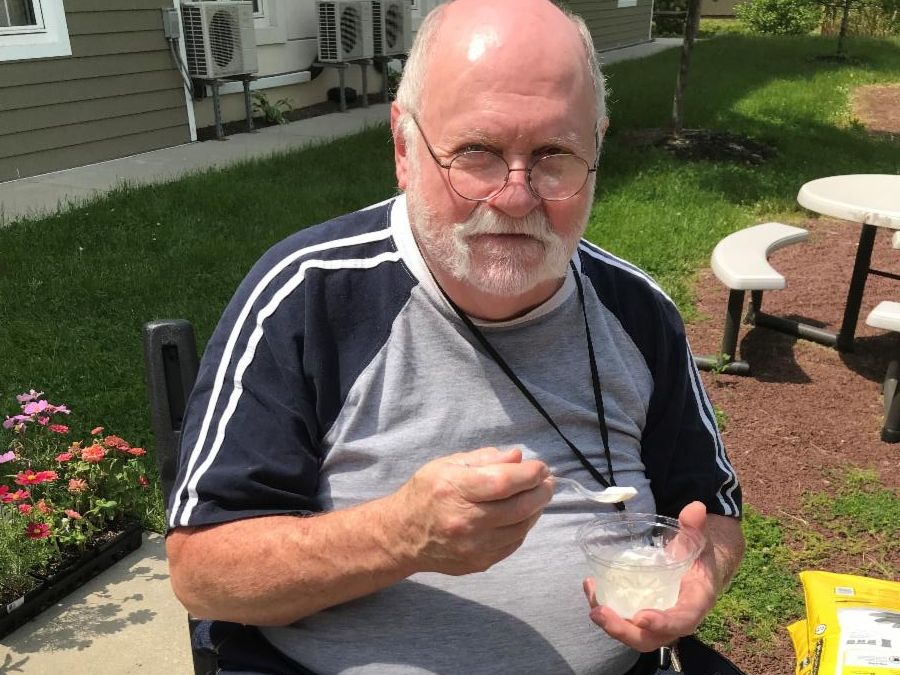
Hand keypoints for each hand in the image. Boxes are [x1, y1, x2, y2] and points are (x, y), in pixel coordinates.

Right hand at [388, 446, 552, 575]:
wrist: (403, 535)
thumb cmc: (426, 493)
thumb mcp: (448, 464)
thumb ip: (485, 459)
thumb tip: (518, 456)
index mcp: (454, 490)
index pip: (503, 482)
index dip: (529, 474)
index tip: (541, 467)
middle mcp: (464, 521)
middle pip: (518, 507)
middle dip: (541, 492)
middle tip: (548, 482)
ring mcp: (473, 546)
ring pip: (520, 527)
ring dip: (536, 510)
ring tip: (538, 495)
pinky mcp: (479, 563)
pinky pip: (513, 543)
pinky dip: (523, 527)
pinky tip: (523, 514)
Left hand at [583, 501, 716, 651]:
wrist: (696, 570)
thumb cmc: (697, 557)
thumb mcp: (698, 540)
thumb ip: (695, 526)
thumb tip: (696, 508)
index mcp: (695, 603)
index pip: (682, 621)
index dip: (663, 623)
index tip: (641, 617)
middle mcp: (675, 619)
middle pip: (650, 637)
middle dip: (624, 631)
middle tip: (600, 614)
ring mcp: (656, 620)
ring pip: (633, 633)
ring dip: (609, 623)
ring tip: (592, 605)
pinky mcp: (640, 614)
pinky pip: (623, 618)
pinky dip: (605, 606)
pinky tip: (591, 586)